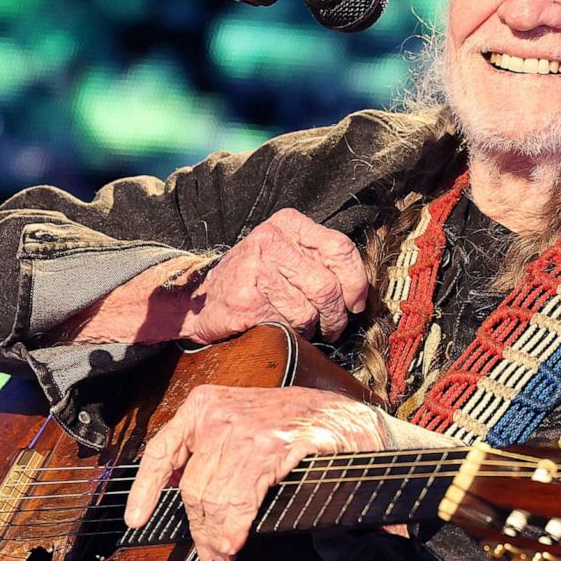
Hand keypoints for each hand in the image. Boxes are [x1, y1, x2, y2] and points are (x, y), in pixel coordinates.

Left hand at [123, 385, 386, 560]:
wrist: (343, 416)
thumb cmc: (291, 422)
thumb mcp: (240, 421)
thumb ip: (208, 449)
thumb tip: (179, 491)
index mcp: (204, 404)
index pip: (162, 450)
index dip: (146, 489)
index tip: (136, 518)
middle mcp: (219, 413)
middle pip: (191, 487)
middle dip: (197, 527)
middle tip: (208, 551)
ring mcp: (246, 429)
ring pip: (214, 498)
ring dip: (217, 534)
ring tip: (223, 552)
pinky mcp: (272, 447)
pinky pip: (242, 500)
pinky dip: (235, 529)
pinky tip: (236, 542)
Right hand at [179, 208, 367, 342]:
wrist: (199, 300)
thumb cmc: (252, 280)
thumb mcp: (284, 254)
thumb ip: (320, 262)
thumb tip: (360, 296)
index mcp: (288, 224)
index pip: (340, 249)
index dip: (356, 282)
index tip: (356, 303)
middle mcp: (271, 240)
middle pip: (328, 286)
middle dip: (336, 316)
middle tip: (332, 327)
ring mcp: (256, 269)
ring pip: (309, 312)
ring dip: (311, 330)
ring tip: (299, 327)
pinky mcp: (247, 300)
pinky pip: (287, 327)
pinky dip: (289, 336)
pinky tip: (277, 328)